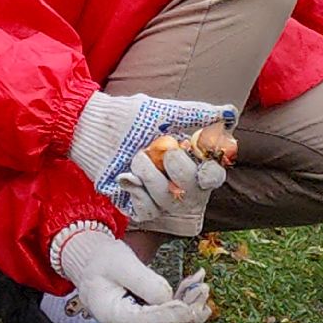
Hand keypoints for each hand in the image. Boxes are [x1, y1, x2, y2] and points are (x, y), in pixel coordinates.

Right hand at [53, 229, 212, 322]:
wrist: (90, 262)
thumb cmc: (100, 260)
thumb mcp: (120, 261)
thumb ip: (144, 281)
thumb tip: (168, 298)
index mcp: (108, 313)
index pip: (142, 322)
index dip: (168, 317)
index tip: (189, 308)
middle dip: (184, 317)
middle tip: (202, 296)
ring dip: (187, 313)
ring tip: (201, 290)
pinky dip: (181, 309)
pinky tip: (191, 291)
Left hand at [70, 91, 236, 211]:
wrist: (91, 127)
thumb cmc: (128, 117)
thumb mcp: (163, 112)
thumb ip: (195, 113)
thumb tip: (230, 112)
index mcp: (187, 159)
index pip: (212, 176)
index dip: (211, 175)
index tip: (205, 166)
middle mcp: (175, 181)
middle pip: (194, 193)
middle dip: (181, 172)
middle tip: (166, 152)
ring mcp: (155, 195)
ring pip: (169, 202)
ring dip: (153, 178)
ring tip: (137, 158)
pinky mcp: (134, 204)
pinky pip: (147, 211)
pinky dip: (138, 193)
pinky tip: (126, 177)